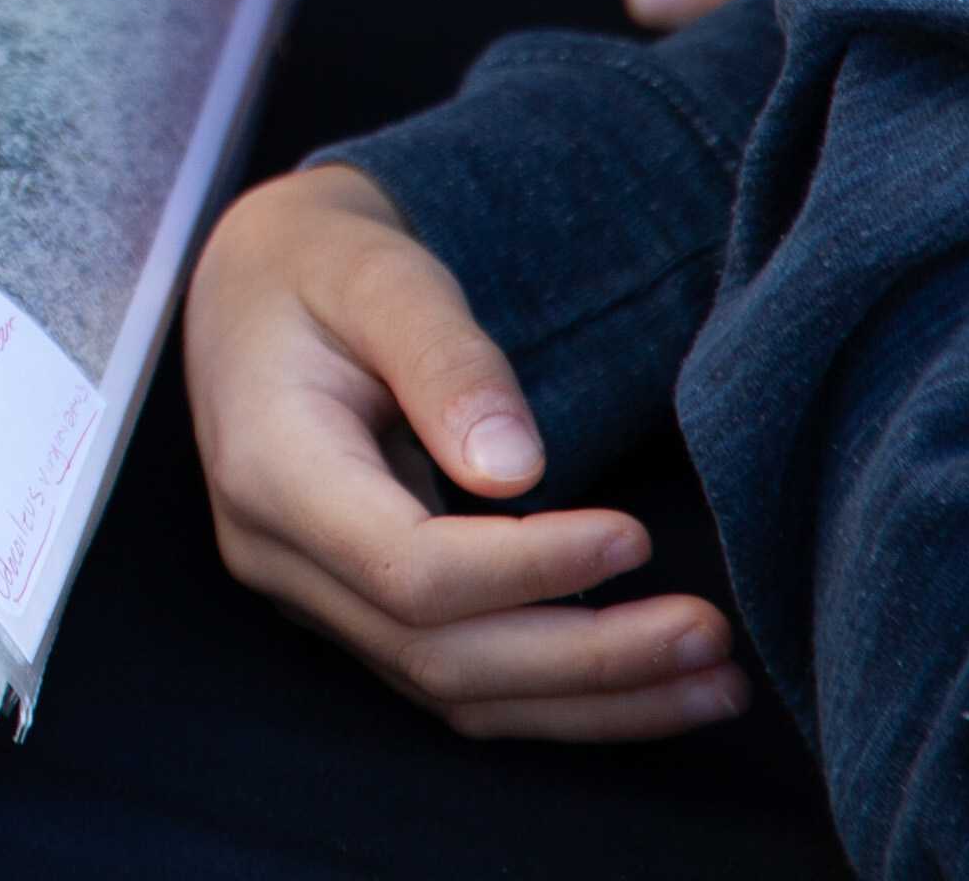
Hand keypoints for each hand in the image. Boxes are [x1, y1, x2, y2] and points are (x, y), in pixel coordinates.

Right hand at [188, 168, 744, 739]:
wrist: (255, 291)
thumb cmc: (322, 268)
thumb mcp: (380, 275)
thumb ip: (445, 359)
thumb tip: (517, 469)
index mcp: (270, 469)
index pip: (407, 567)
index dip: (529, 569)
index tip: (633, 536)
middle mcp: (278, 556)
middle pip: (438, 654)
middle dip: (585, 660)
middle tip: (709, 633)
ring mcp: (313, 596)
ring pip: (454, 691)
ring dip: (590, 701)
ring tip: (713, 683)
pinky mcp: (357, 613)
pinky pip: (459, 682)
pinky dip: (560, 696)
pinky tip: (653, 687)